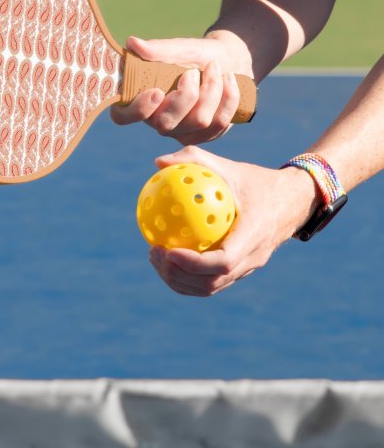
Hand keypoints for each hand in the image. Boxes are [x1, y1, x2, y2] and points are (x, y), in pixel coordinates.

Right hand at [111, 34, 251, 144]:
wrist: (229, 61)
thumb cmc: (197, 55)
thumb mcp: (181, 48)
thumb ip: (159, 49)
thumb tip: (132, 43)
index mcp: (141, 99)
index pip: (123, 116)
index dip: (137, 110)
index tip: (156, 91)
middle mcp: (157, 120)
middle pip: (165, 123)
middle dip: (186, 95)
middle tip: (193, 72)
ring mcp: (181, 132)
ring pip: (198, 122)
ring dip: (211, 90)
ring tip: (215, 69)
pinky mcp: (205, 136)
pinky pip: (218, 124)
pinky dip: (228, 97)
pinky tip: (228, 80)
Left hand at [147, 146, 320, 296]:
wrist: (293, 201)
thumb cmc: (257, 181)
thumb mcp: (229, 166)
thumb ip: (195, 159)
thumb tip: (158, 162)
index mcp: (254, 234)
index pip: (224, 261)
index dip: (193, 263)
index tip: (168, 250)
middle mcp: (253, 258)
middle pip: (212, 282)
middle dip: (178, 274)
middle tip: (154, 252)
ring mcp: (248, 268)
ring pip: (210, 288)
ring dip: (179, 280)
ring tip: (156, 258)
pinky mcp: (242, 271)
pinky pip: (212, 281)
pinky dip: (188, 277)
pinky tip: (168, 257)